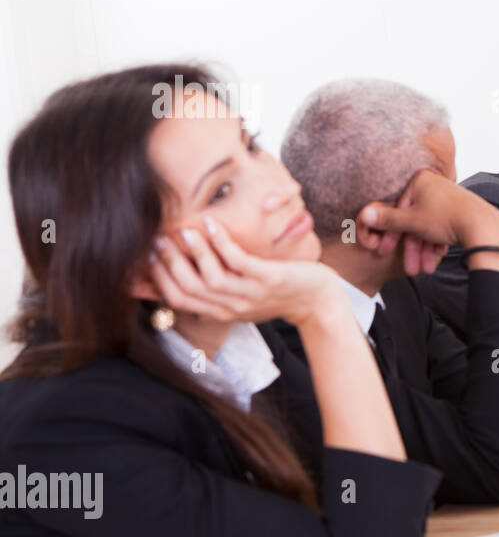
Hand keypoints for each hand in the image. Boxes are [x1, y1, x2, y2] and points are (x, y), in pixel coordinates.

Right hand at [149, 217, 336, 327]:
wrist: (316, 301)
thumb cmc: (274, 293)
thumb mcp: (238, 296)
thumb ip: (210, 289)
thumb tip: (179, 274)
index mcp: (220, 312)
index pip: (178, 300)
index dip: (156, 278)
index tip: (144, 255)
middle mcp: (232, 307)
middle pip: (189, 289)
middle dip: (168, 263)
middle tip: (156, 239)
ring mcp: (251, 294)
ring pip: (211, 278)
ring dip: (193, 252)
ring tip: (182, 231)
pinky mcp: (269, 280)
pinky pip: (239, 262)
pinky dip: (221, 243)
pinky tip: (211, 225)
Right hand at [358, 169, 498, 275]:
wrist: (483, 227)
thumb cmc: (446, 219)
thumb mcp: (411, 221)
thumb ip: (387, 219)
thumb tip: (363, 214)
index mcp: (420, 180)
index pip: (398, 207)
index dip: (391, 232)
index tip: (385, 249)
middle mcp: (434, 186)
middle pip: (414, 220)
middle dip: (411, 248)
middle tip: (408, 267)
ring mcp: (448, 198)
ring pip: (429, 227)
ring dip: (424, 251)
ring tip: (425, 269)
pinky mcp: (459, 210)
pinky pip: (442, 227)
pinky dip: (438, 243)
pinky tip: (437, 258)